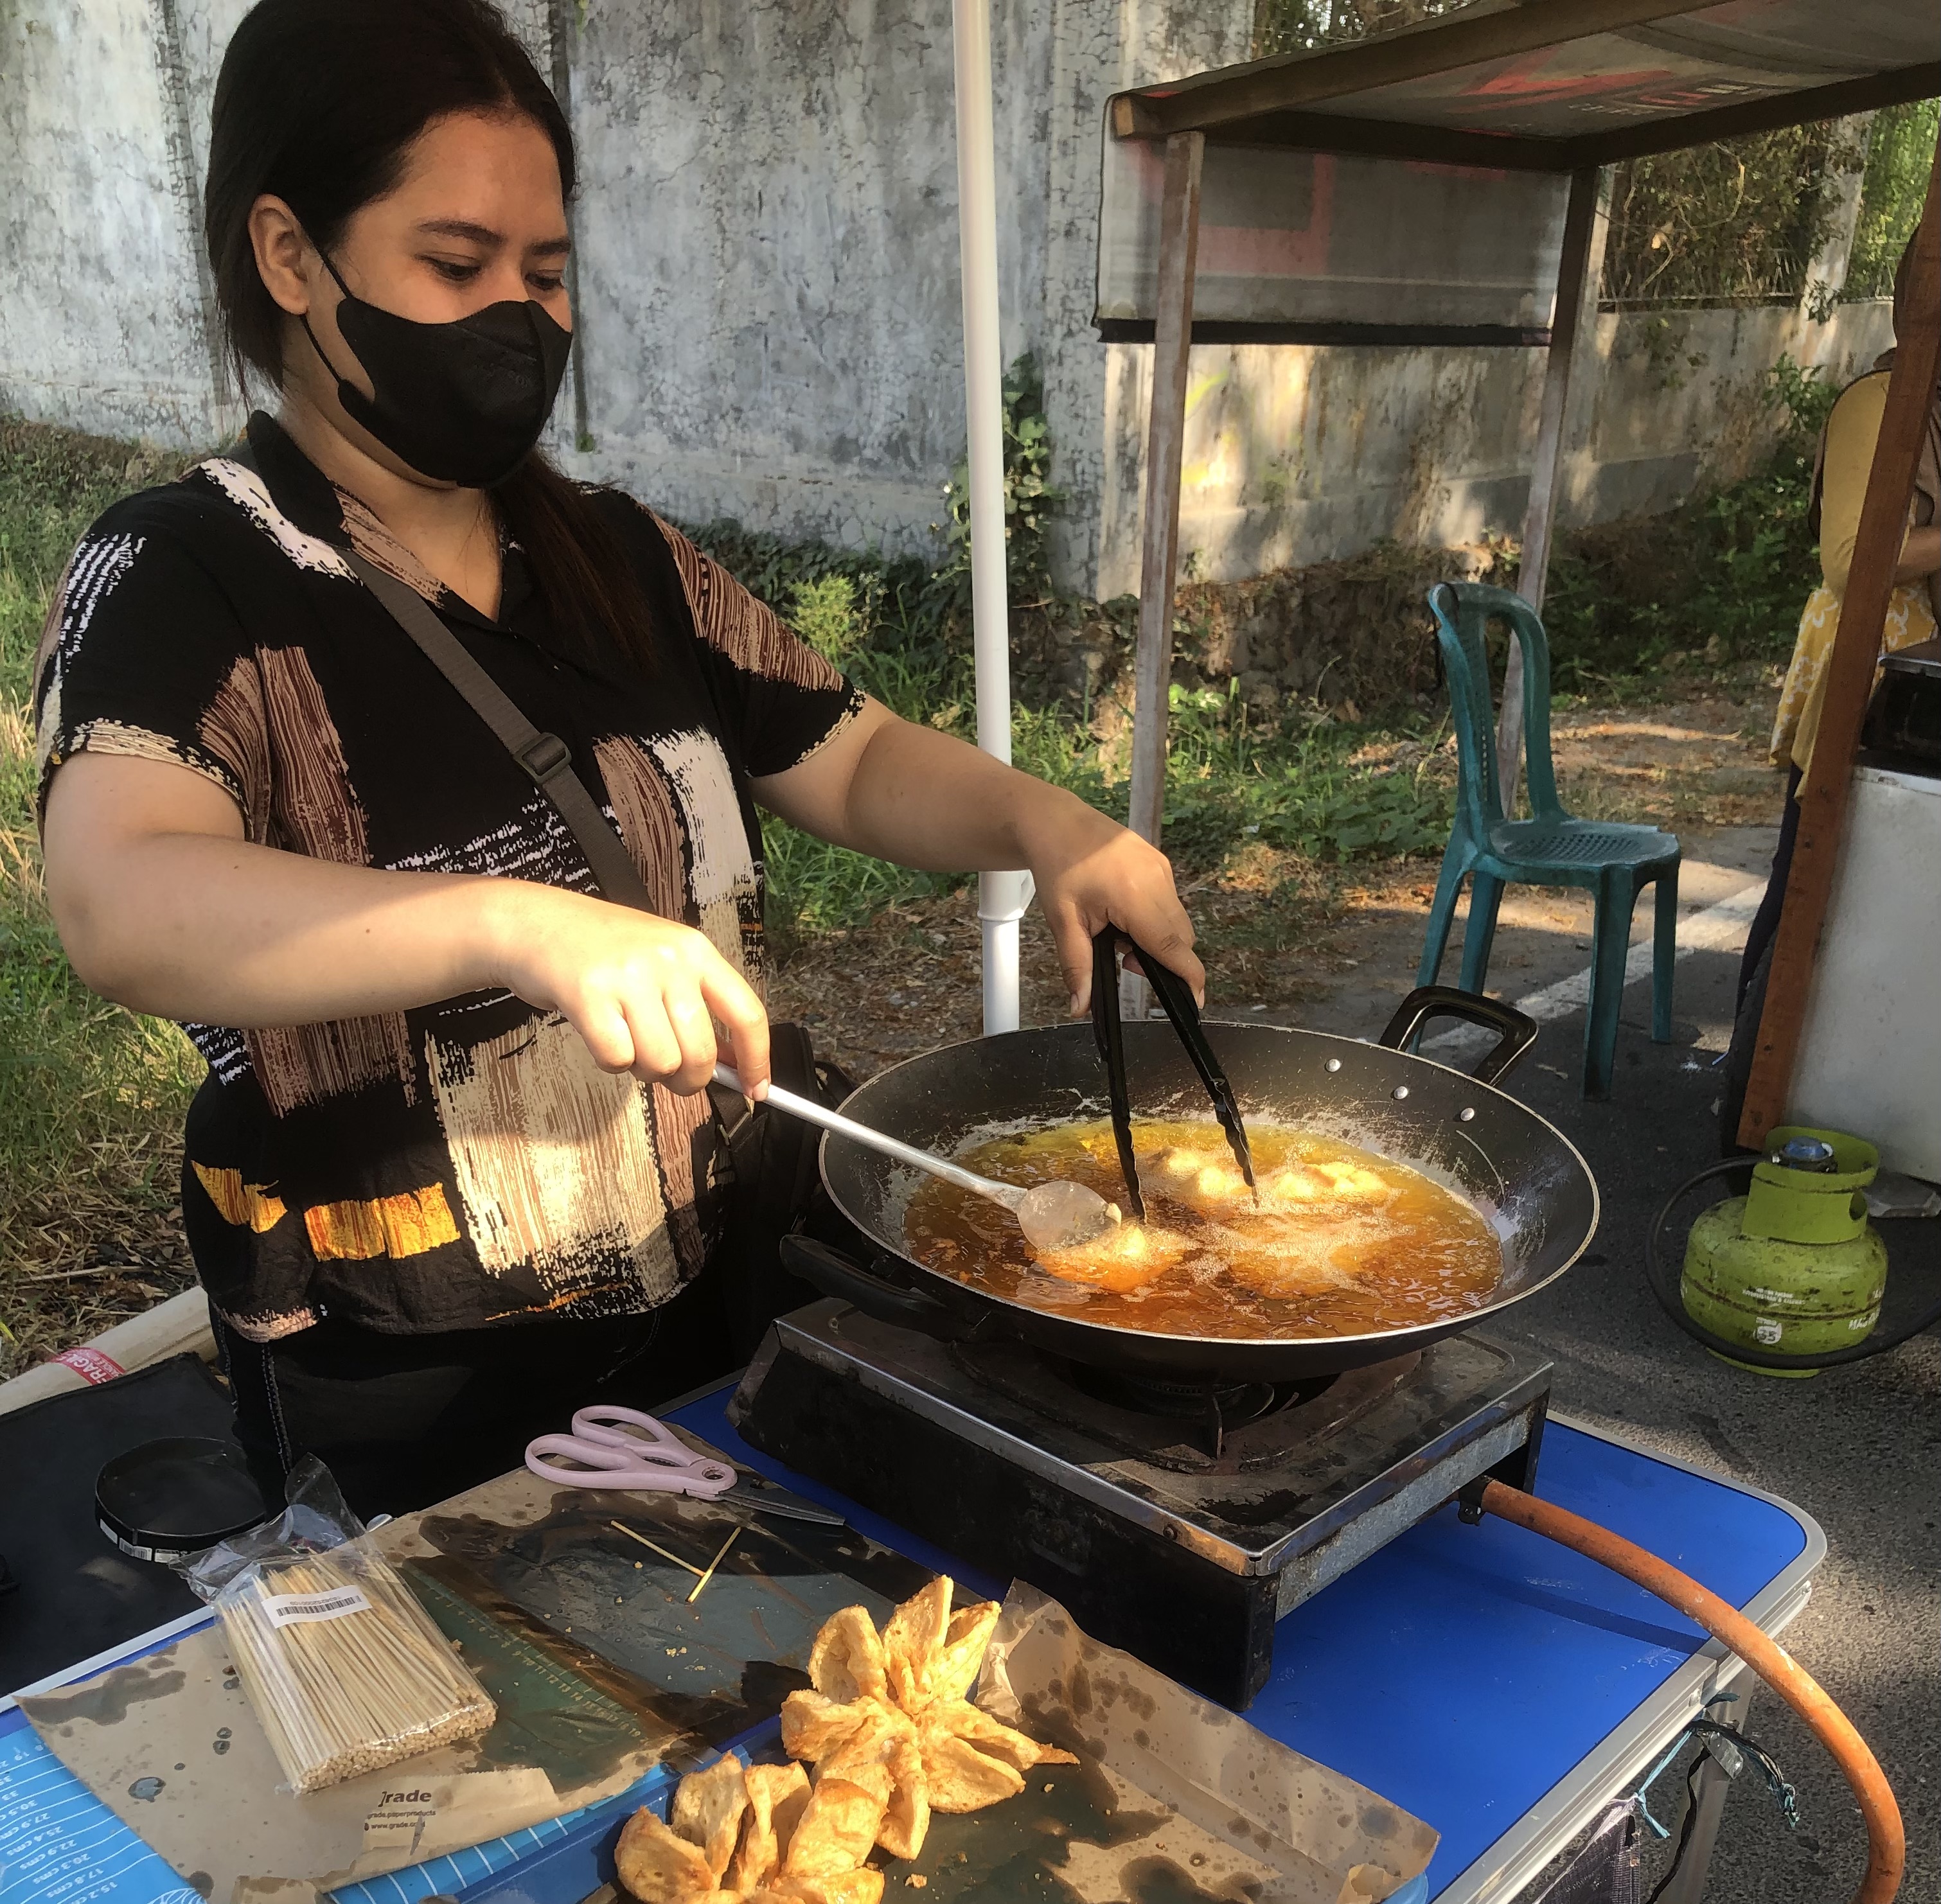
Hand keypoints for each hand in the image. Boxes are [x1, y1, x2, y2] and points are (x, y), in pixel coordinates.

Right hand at [484, 883, 769, 1095]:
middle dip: (687, 1079)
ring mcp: (628, 976)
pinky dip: (609, 1061)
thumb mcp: (662, 960)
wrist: (534, 923)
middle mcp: (668, 960)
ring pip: (660, 1063)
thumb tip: (734, 1064)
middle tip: (667, 1071)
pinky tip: (599, 1033)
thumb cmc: (602, 950)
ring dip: (643, 1068)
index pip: (747, 1012)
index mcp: (695, 951)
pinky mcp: (588, 995)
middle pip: (701, 1053)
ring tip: (625, 1038)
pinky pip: (617, 1060)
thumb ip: (698, 1006)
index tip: (757, 1089)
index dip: (757, 1059)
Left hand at [1016, 794, 1202, 1016]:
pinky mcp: (1160, 863)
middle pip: (1180, 937)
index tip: (1195, 1001)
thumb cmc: (1057, 867)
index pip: (1171, 946)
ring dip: (1157, 940)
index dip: (1187, 976)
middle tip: (1124, 960)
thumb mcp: (1063, 922)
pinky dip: (1154, 920)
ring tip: (1118, 935)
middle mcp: (1157, 879)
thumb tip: (1079, 1007)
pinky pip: (1170, 903)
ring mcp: (1162, 868)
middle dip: (1162, 960)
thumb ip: (1077, 967)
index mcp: (1134, 894)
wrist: (1056, 822)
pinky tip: (1124, 916)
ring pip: (1177, 921)